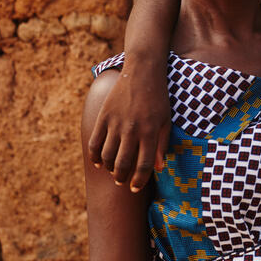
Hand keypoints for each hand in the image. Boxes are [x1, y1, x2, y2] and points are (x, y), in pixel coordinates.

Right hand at [86, 65, 170, 191]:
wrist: (142, 73)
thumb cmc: (158, 99)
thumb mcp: (166, 121)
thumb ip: (162, 144)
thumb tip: (159, 167)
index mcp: (150, 131)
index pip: (145, 165)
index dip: (139, 180)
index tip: (135, 188)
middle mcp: (132, 129)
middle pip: (123, 163)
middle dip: (121, 178)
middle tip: (122, 182)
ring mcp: (116, 123)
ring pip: (107, 156)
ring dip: (109, 168)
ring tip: (113, 171)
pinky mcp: (103, 116)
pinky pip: (94, 143)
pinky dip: (95, 156)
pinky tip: (99, 162)